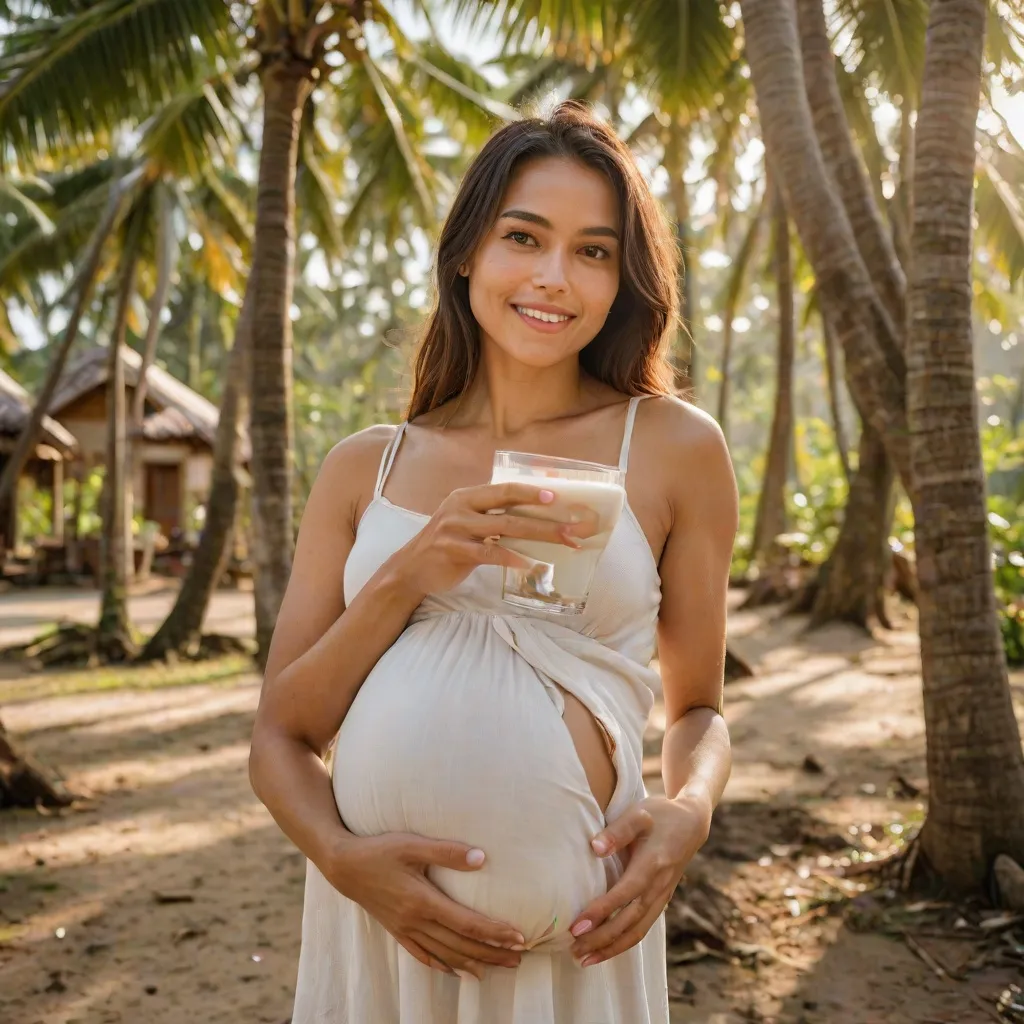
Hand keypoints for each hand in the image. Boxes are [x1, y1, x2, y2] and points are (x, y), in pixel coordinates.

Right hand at [328, 832, 525, 978]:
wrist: (344, 865)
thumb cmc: (380, 850)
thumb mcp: (412, 844)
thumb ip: (447, 851)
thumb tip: (482, 858)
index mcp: (423, 901)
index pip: (467, 924)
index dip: (495, 933)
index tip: (519, 938)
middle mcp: (416, 921)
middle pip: (461, 945)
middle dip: (492, 954)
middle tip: (519, 959)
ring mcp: (406, 929)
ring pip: (445, 954)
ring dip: (473, 963)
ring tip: (497, 968)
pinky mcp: (397, 931)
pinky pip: (423, 955)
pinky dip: (443, 965)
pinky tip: (457, 971)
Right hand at [391, 481, 583, 596]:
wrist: (409, 569)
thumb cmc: (445, 546)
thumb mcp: (465, 523)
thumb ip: (490, 517)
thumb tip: (530, 518)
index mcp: (466, 497)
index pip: (504, 489)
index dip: (531, 492)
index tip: (557, 497)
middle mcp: (461, 508)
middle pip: (510, 509)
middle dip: (544, 518)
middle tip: (571, 527)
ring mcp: (456, 529)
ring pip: (505, 529)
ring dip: (538, 536)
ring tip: (562, 543)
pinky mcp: (453, 551)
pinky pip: (489, 554)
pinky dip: (511, 558)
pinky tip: (529, 564)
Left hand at [568, 794, 711, 966]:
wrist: (692, 823)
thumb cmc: (661, 815)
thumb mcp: (640, 814)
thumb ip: (617, 831)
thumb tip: (594, 848)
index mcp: (652, 864)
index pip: (624, 895)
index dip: (601, 912)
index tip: (577, 925)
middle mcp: (658, 886)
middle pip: (629, 922)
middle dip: (601, 939)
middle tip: (573, 949)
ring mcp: (661, 896)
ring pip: (637, 931)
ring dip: (611, 948)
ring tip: (584, 960)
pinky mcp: (660, 901)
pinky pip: (643, 928)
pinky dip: (623, 943)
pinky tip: (604, 950)